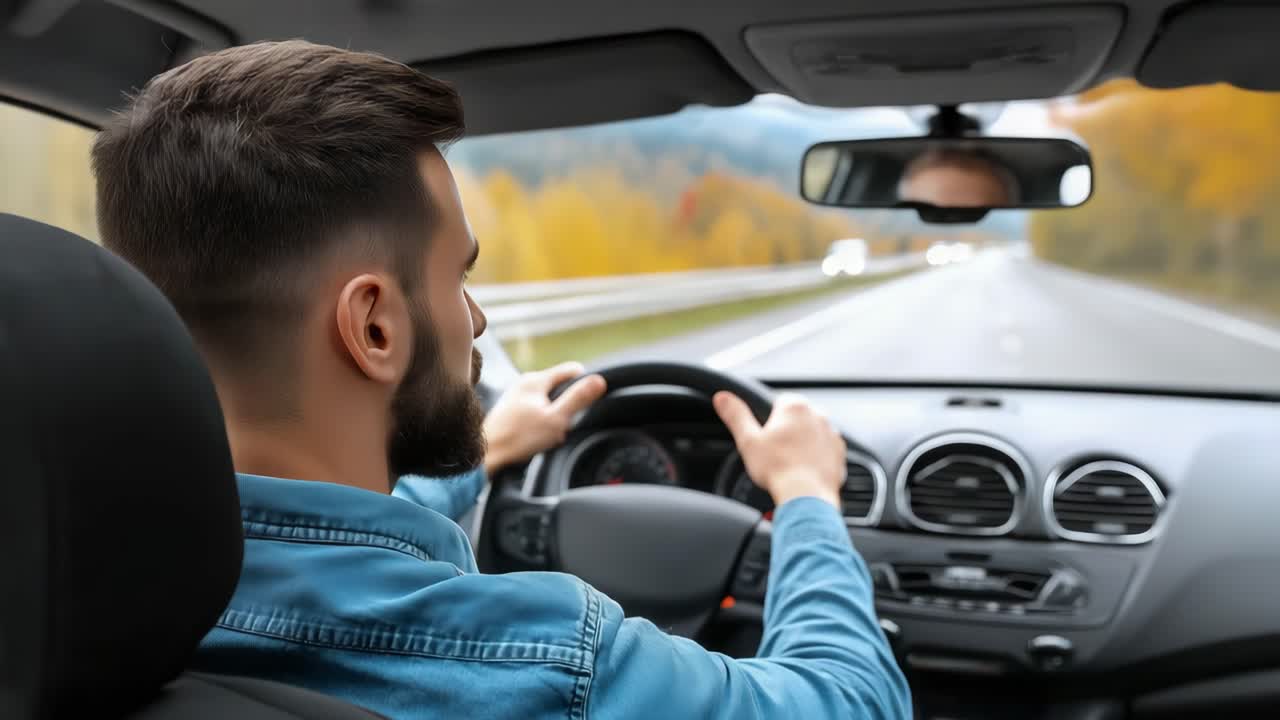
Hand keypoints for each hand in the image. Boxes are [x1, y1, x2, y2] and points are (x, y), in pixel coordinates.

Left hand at [483, 362, 606, 474]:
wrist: (486, 456)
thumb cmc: (518, 439)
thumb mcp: (556, 419)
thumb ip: (578, 399)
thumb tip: (599, 380)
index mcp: (536, 380)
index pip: (572, 370)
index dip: (584, 385)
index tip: (585, 404)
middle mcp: (524, 383)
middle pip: (560, 386)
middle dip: (567, 405)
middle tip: (563, 425)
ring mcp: (516, 395)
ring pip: (548, 399)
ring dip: (554, 415)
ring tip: (548, 433)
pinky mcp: (510, 410)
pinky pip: (536, 410)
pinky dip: (541, 421)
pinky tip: (536, 437)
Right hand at [713, 391, 845, 509]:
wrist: (806, 496)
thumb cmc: (778, 468)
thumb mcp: (748, 440)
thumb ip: (736, 415)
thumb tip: (722, 398)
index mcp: (795, 407)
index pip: (780, 401)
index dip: (770, 419)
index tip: (767, 436)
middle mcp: (818, 415)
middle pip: (797, 418)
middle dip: (788, 431)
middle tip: (775, 452)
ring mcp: (831, 434)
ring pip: (812, 434)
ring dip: (803, 443)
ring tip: (790, 463)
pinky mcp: (840, 453)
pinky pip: (825, 450)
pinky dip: (816, 458)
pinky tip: (804, 471)